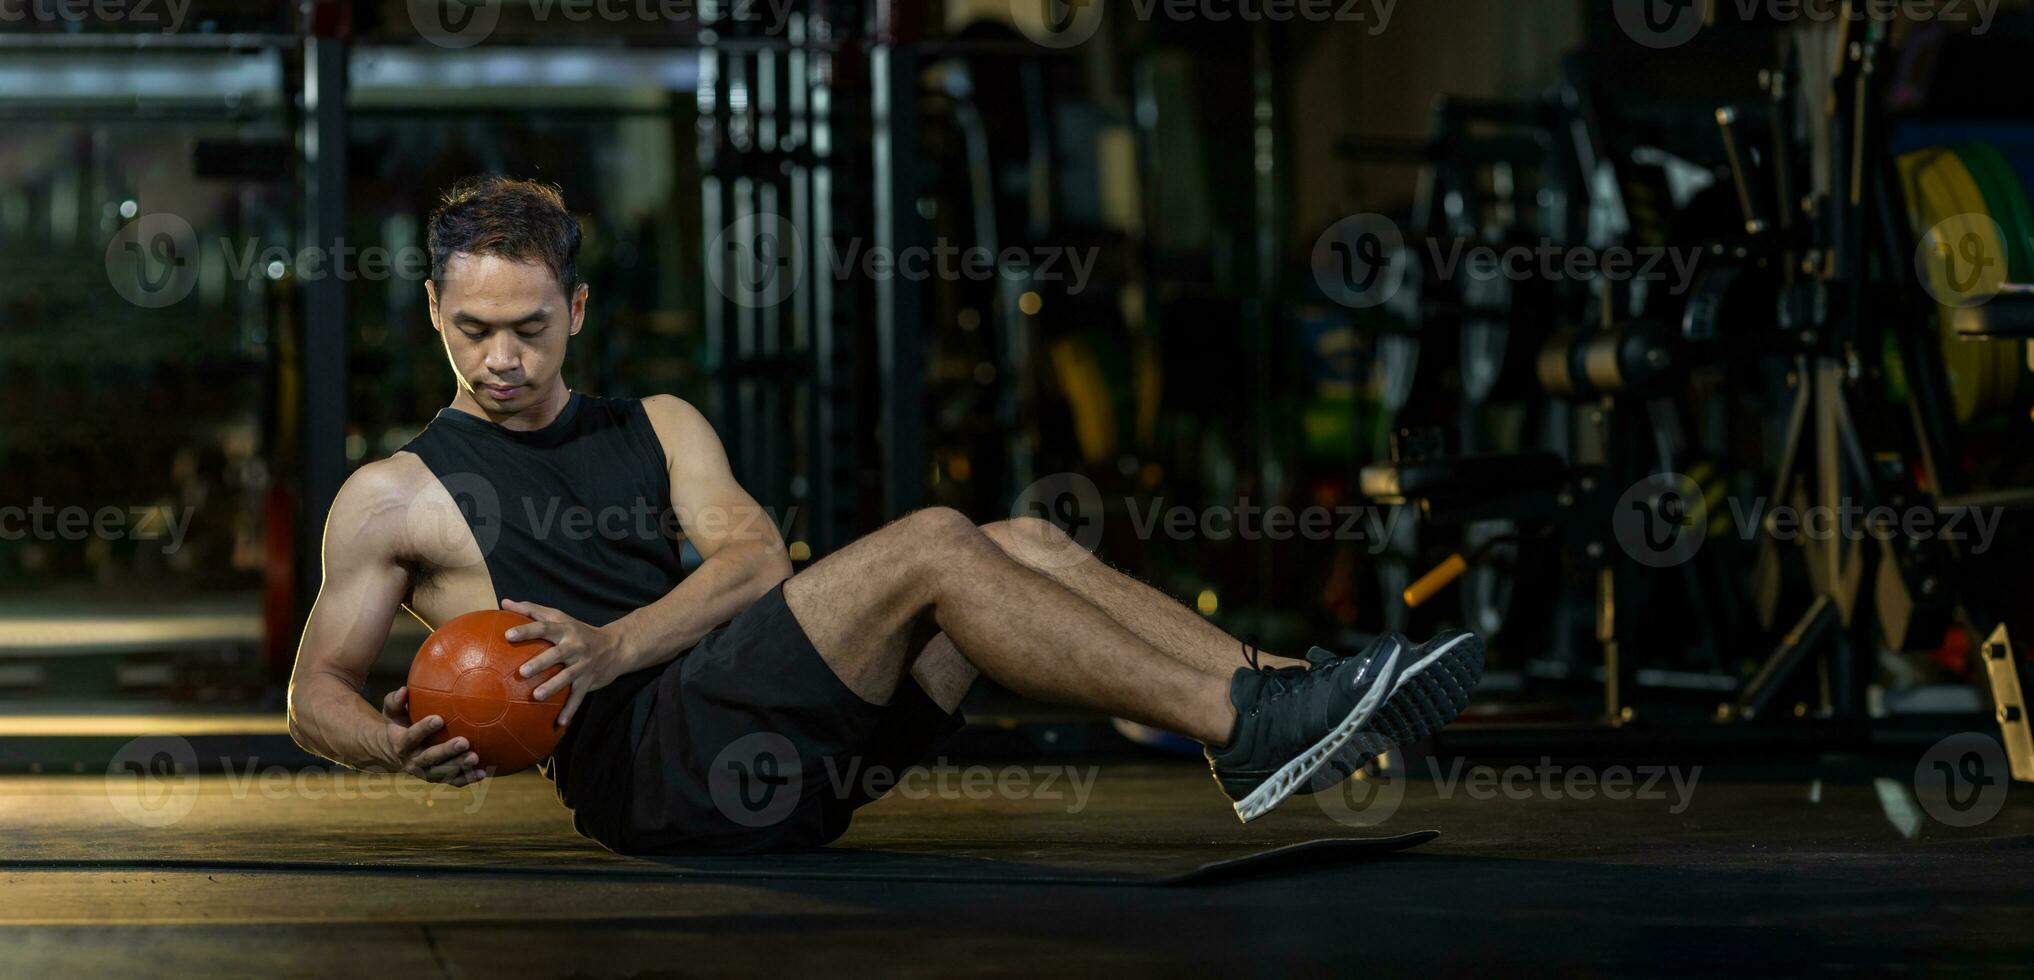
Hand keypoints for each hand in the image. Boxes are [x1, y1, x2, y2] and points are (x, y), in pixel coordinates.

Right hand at [378, 685, 486, 786]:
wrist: (392, 752)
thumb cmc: (397, 723)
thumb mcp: (391, 712)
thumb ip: (395, 701)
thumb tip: (404, 690)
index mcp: (401, 744)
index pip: (412, 737)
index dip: (424, 729)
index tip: (439, 719)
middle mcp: (412, 761)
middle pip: (429, 758)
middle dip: (446, 751)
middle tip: (464, 742)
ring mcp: (425, 772)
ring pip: (442, 772)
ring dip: (459, 766)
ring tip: (475, 758)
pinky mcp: (437, 778)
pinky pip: (452, 780)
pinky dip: (467, 778)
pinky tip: (483, 772)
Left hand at [502, 598, 629, 726]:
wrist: (616, 646)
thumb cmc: (579, 631)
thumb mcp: (560, 617)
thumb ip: (531, 610)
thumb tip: (504, 602)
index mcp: (565, 630)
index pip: (544, 628)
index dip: (527, 630)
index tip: (508, 635)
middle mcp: (575, 646)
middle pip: (556, 654)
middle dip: (540, 663)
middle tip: (522, 672)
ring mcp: (583, 665)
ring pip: (567, 676)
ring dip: (553, 686)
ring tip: (537, 696)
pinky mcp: (589, 681)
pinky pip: (578, 697)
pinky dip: (570, 710)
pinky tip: (559, 723)